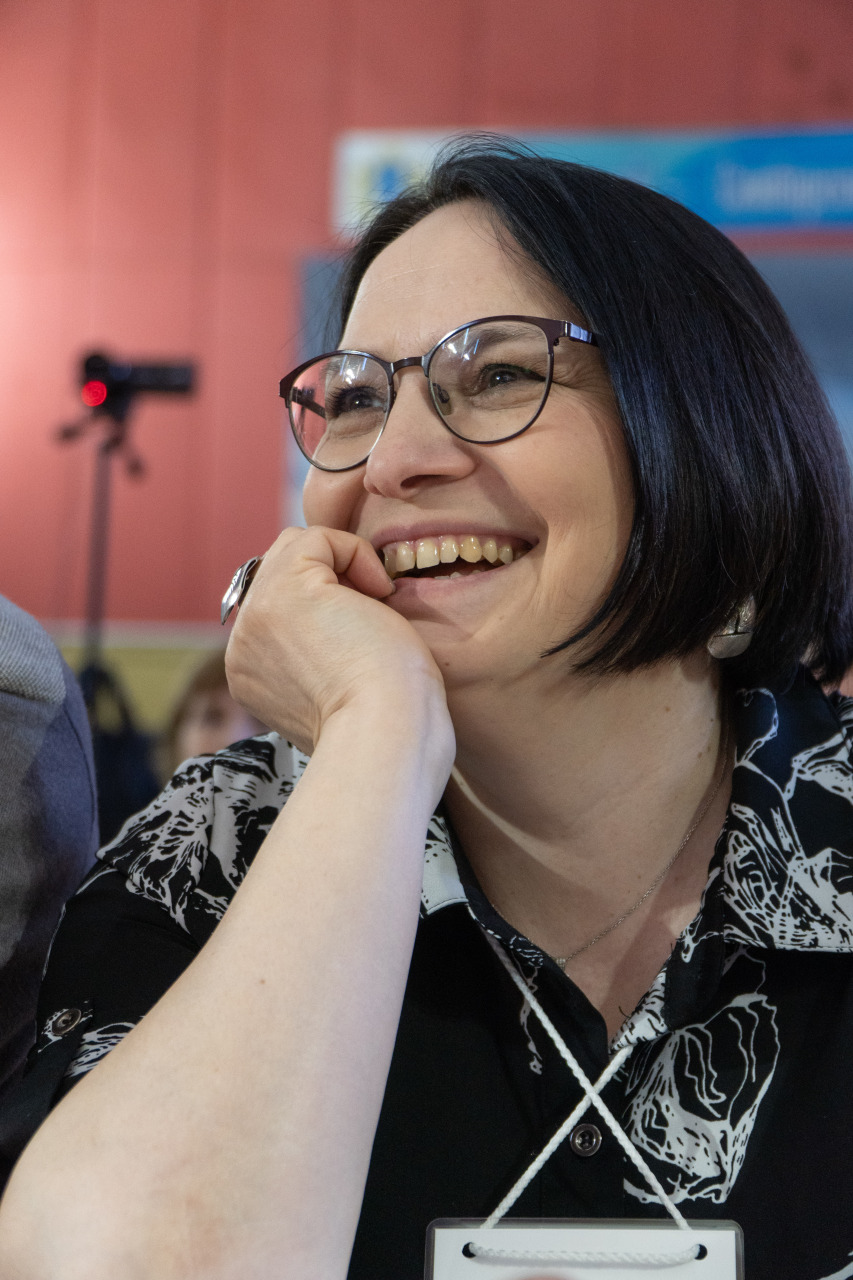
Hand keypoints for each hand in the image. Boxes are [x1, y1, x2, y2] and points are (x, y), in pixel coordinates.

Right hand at [225, 526, 453, 758]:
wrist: (388, 739)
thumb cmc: (388, 724)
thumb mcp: (342, 688)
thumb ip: (322, 653)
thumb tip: (344, 609)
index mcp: (252, 674)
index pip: (278, 609)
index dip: (327, 605)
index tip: (363, 641)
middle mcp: (243, 645)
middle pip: (278, 572)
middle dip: (331, 581)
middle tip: (371, 620)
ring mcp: (257, 617)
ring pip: (293, 550)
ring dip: (343, 567)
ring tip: (375, 609)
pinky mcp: (286, 591)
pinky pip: (316, 538)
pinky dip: (355, 553)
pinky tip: (379, 595)